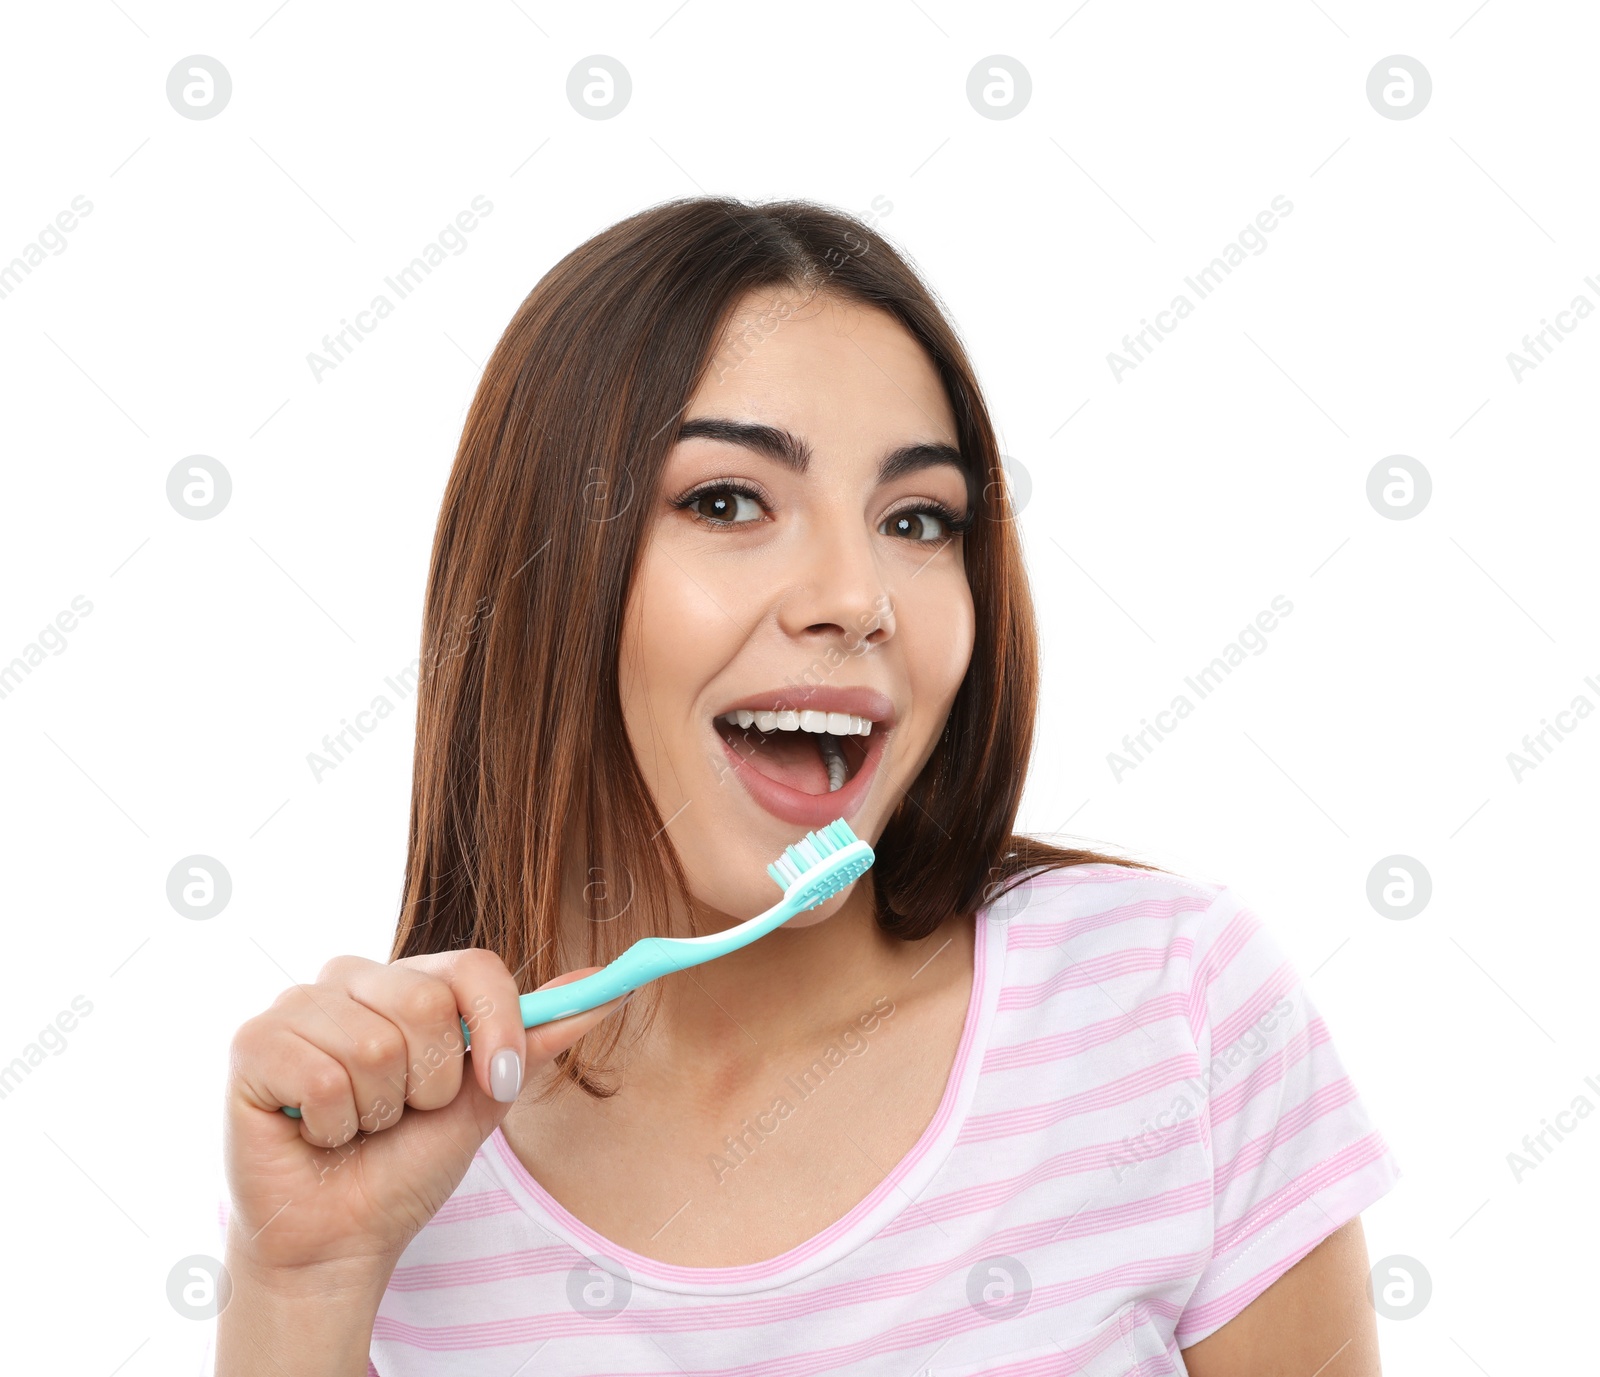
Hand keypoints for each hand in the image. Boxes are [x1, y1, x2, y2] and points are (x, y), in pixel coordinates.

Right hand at [222, 949, 624, 1280]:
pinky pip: (322, 1076)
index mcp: (410, 980)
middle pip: (426, 1005)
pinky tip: (315, 1132)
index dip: (498, 1028)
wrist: (342, 1238)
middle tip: (402, 1114)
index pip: (474, 966)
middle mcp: (352, 977)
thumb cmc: (407, 1164)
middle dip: (431, 1085)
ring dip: (379, 1111)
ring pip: (375, 1044)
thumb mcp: (486, 1098)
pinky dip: (331, 1125)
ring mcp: (298, 1004)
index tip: (500, 1081)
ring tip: (355, 1125)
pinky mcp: (252, 1043)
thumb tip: (606, 982)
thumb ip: (538, 1037)